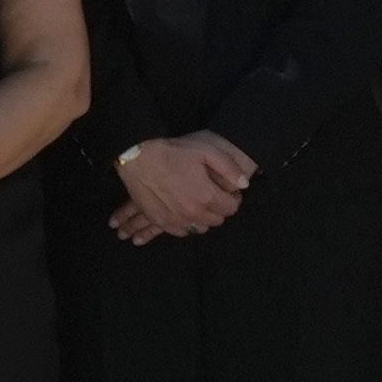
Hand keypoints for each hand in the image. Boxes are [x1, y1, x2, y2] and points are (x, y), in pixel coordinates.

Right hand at [116, 131, 253, 241]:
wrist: (138, 157)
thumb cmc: (172, 151)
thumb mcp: (206, 151)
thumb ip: (229, 168)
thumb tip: (244, 184)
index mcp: (207, 197)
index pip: (231, 208)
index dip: (233, 199)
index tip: (230, 192)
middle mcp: (193, 213)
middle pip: (217, 220)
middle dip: (219, 209)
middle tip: (214, 196)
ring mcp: (176, 220)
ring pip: (200, 228)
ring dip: (203, 218)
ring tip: (199, 203)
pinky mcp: (160, 221)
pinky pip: (181, 231)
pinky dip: (186, 224)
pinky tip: (185, 212)